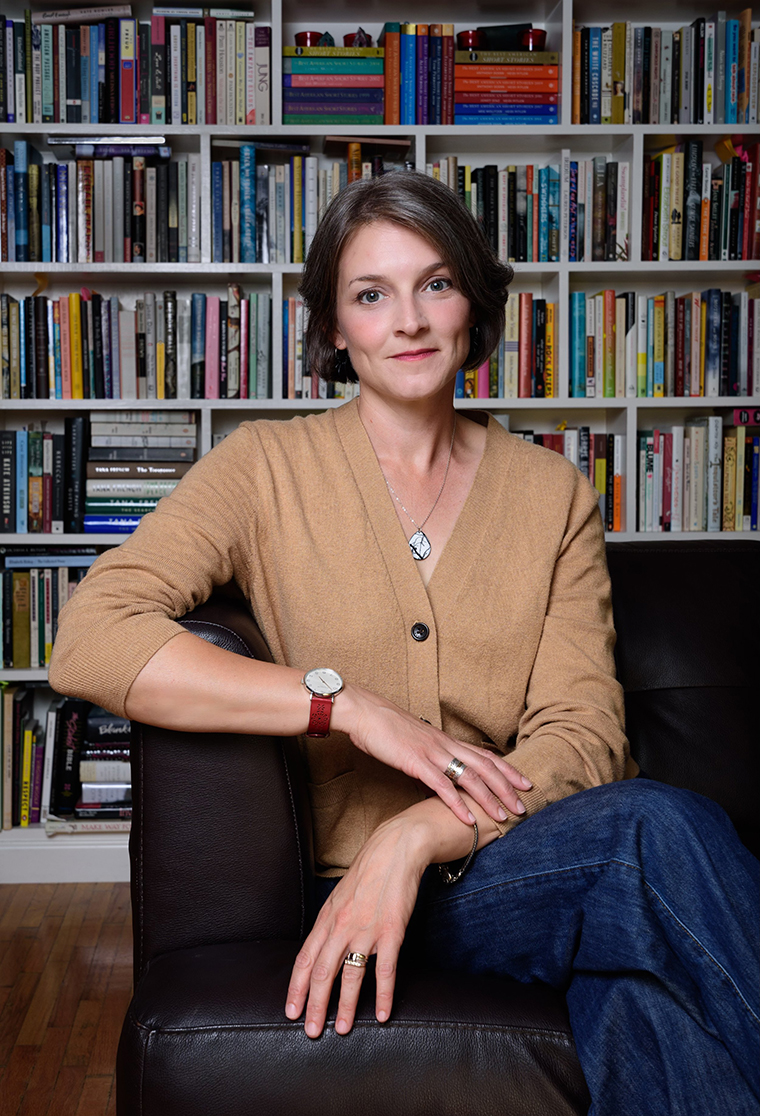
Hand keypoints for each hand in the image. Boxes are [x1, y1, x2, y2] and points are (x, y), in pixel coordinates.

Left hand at [284, 814, 428, 1037]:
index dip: (297, 988)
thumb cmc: (367, 873)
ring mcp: (366, 930)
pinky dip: (384, 994)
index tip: (291, 1011)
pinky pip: (385, 969)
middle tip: (312, 1031)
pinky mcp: (391, 931)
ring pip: (351, 976)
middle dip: (315, 1005)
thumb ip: (330, 924)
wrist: (394, 850)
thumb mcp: (339, 897)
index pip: (305, 959)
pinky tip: (384, 1013)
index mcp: (327, 919)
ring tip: (343, 1029)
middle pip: (323, 973)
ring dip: (347, 1006)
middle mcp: (342, 926)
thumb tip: (320, 950)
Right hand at [334, 685, 531, 827]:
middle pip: (485, 767)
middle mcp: (445, 745)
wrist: (365, 712)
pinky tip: (467, 818)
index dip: (507, 770)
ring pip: (470, 777)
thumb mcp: (415, 741)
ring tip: (503, 817)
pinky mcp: (416, 762)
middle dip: (507, 788)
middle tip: (523, 806)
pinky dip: (457, 803)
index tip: (524, 783)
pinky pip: (441, 785)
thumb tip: (440, 772)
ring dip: (489, 799)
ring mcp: (432, 753)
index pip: (484, 755)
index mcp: (446, 740)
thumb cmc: (386, 727)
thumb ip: (430, 756)